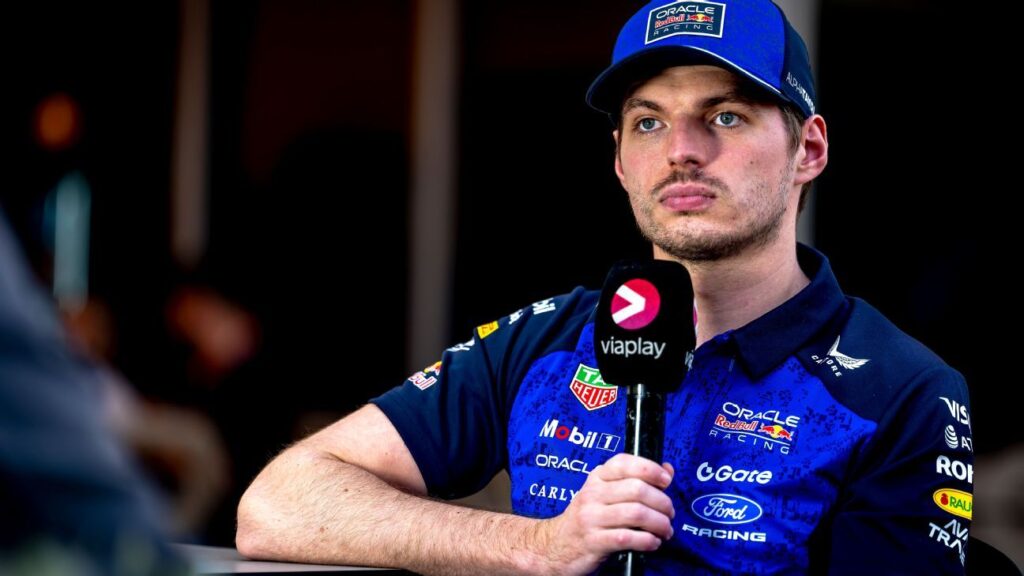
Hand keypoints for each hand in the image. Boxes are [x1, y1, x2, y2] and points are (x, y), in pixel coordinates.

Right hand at [532, 453, 674, 574]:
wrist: (555, 545)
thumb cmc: (587, 518)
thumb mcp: (606, 494)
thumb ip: (635, 481)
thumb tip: (667, 469)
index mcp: (597, 478)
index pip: (624, 463)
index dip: (650, 469)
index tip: (666, 480)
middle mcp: (593, 494)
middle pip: (637, 489)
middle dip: (662, 502)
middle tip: (669, 514)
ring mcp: (591, 517)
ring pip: (636, 513)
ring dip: (659, 523)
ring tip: (665, 530)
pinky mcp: (593, 541)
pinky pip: (627, 538)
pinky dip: (647, 541)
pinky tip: (653, 543)